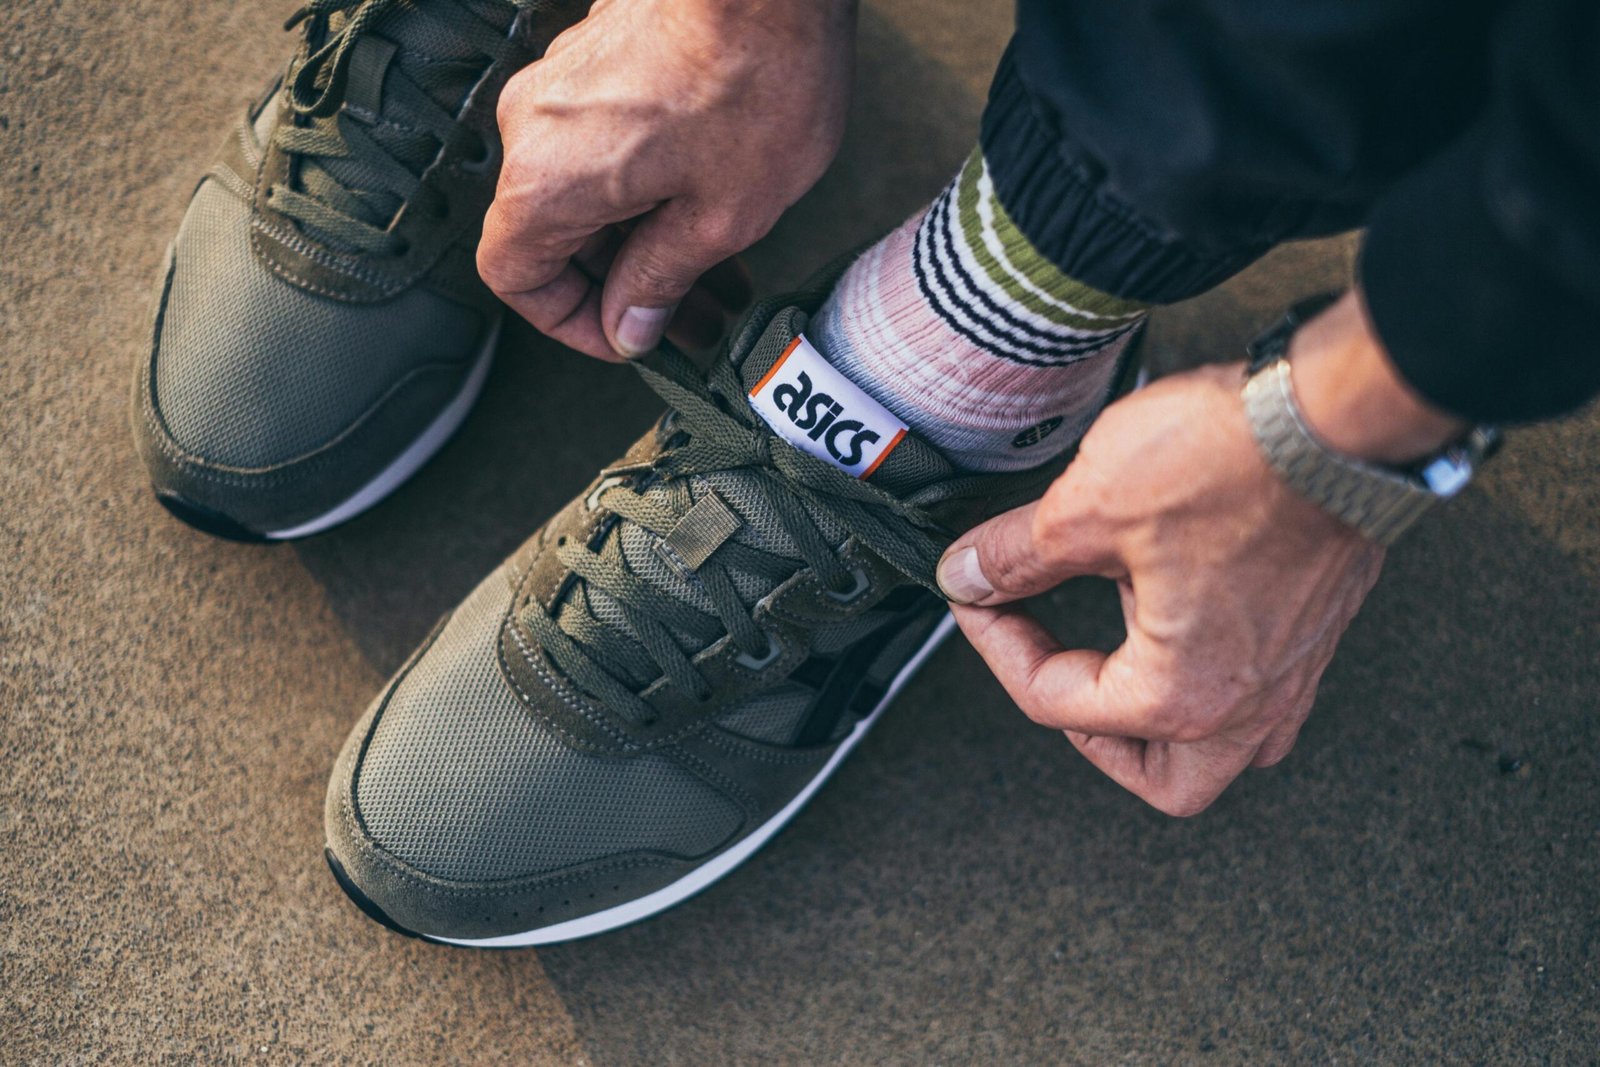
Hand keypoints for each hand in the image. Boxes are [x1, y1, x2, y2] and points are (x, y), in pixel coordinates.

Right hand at [479, 0, 857, 359]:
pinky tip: (715, 204)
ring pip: (589, 187)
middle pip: (557, 234)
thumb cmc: (754, 80)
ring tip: (723, 272)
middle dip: (630, 286)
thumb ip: (662, 279)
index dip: (570, 322)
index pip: (515, 277)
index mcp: (547, 179)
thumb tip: (632, 323)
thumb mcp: (720, 215)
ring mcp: (564, 81)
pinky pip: (607, 141)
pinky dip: (650, 185)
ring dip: (648, 238)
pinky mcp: (601, 53)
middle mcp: (536, 125)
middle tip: (698, 317)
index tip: (628, 337)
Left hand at [938, 293, 1461, 814]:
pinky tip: (1182, 619)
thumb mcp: (1087, 508)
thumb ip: (1017, 556)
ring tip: (1115, 659)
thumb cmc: (1234, 463)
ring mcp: (1295, 669)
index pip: (1055, 701)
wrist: (1336, 415)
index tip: (976, 596)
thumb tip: (972, 573)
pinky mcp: (1317, 625)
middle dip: (1095, 738)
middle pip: (1165, 781)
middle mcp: (1248, 703)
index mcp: (1182, 696)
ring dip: (1165, 724)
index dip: (995, 643)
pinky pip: (1264, 691)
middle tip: (1053, 673)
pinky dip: (1212, 675)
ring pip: (1228, 748)